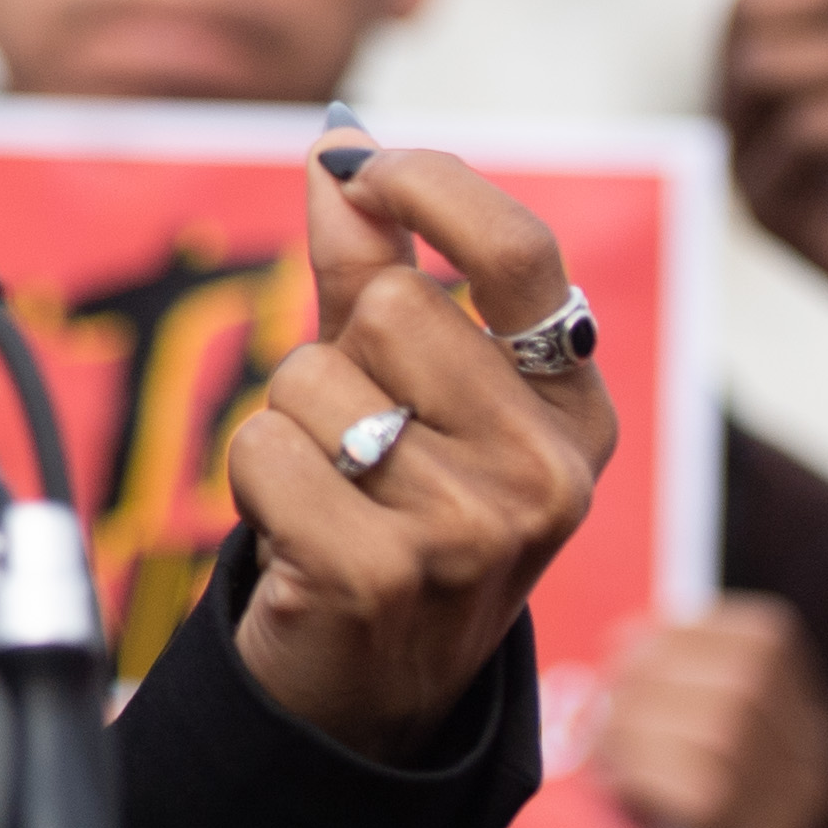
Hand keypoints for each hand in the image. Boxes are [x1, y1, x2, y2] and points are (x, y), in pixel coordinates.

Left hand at [223, 119, 619, 761]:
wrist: (366, 688)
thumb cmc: (388, 507)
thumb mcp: (403, 383)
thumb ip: (371, 262)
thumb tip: (337, 139)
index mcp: (574, 409)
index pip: (520, 250)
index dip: (429, 184)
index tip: (366, 169)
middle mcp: (548, 472)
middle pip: (394, 304)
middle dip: (338, 350)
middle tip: (356, 433)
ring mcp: (474, 532)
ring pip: (314, 377)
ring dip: (288, 422)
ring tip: (331, 491)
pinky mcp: (383, 576)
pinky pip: (263, 447)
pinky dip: (254, 478)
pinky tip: (298, 536)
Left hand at [596, 594, 827, 827]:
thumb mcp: (681, 746)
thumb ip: (672, 690)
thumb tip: (623, 634)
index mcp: (803, 727)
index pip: (766, 638)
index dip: (688, 627)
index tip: (629, 644)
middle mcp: (814, 771)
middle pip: (743, 679)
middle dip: (652, 675)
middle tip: (602, 701)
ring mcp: (792, 822)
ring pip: (723, 731)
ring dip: (636, 725)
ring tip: (600, 749)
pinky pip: (706, 791)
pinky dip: (644, 773)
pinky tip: (615, 784)